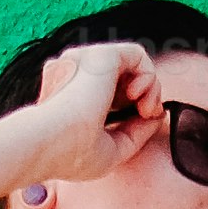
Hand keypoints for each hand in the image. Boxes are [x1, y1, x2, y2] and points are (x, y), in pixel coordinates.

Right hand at [23, 40, 165, 184]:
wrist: (49, 141)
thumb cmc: (69, 153)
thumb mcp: (110, 149)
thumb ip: (135, 132)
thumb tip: (158, 115)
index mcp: (76, 96)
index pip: (116, 93)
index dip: (137, 106)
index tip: (144, 120)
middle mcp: (79, 76)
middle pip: (126, 77)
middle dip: (147, 96)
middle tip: (147, 113)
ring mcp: (87, 62)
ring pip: (133, 65)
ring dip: (150, 87)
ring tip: (144, 107)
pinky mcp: (100, 55)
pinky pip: (137, 54)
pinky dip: (148, 75)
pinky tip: (138, 95)